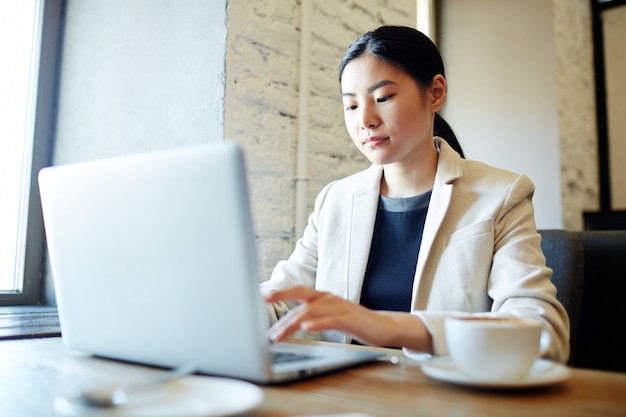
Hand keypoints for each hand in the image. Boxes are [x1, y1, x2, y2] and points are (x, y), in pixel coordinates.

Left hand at [264, 286, 432, 351]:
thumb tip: (289, 325)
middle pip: (300, 295)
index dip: (280, 292)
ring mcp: (338, 307)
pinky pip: (330, 321)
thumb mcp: (328, 317)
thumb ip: (311, 317)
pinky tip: (306, 329)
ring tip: (278, 334)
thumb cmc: (353, 322)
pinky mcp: (349, 319)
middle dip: (281, 299)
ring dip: (291, 323)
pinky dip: (317, 324)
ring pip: (311, 311)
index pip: (297, 291)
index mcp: (322, 297)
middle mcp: (328, 298)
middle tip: (264, 303)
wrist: (382, 326)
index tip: (263, 296)